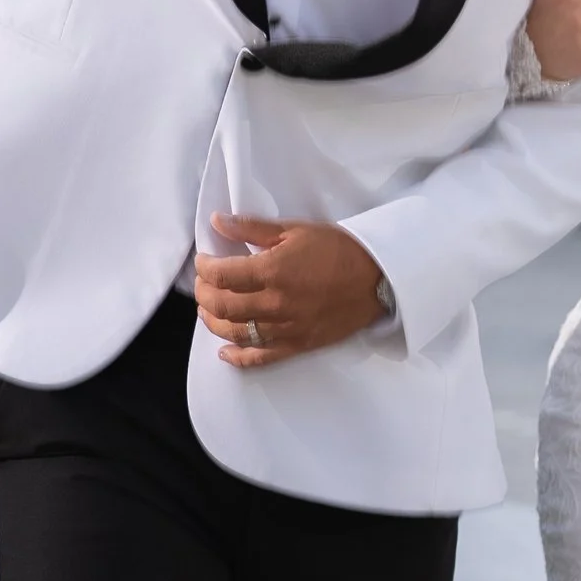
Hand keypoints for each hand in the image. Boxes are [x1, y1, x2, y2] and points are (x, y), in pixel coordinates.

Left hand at [195, 216, 386, 366]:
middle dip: (204, 293)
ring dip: (213, 322)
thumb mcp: (294, 229)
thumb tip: (217, 222)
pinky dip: (238, 358)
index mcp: (272, 271)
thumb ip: (252, 228)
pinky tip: (224, 352)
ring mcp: (285, 328)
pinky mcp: (297, 345)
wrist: (377, 277)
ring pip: (235, 333)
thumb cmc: (337, 249)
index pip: (221, 275)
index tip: (204, 261)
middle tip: (204, 283)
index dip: (204, 268)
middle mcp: (274, 303)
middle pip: (222, 305)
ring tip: (208, 310)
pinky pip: (260, 358)